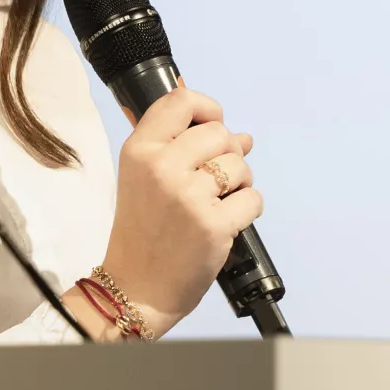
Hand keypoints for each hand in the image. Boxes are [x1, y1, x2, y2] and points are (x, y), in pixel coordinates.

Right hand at [95, 87, 261, 332]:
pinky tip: (227, 221)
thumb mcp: (145, 179)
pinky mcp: (213, 224)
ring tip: (217, 203)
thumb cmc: (142, 233)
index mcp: (140, 151)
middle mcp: (162, 168)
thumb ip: (185, 149)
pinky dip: (248, 210)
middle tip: (214, 181)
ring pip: (240, 165)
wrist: (136, 288)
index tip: (212, 127)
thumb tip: (242, 136)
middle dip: (228, 154)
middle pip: (219, 133)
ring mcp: (188, 196)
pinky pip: (253, 199)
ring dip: (239, 183)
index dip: (207, 109)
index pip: (181, 101)